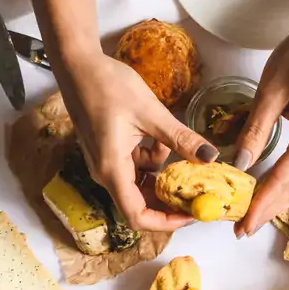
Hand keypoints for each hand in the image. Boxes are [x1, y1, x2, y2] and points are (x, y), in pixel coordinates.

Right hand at [57, 51, 218, 231]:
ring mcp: (108, 166)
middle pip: (141, 205)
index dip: (165, 222)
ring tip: (184, 156)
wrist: (78, 66)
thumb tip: (210, 157)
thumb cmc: (106, 85)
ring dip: (164, 175)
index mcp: (113, 170)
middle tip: (199, 194)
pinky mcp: (111, 155)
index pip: (137, 216)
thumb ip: (180, 138)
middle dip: (170, 202)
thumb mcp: (150, 112)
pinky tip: (160, 138)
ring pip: (141, 185)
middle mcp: (107, 174)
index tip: (191, 215)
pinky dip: (154, 160)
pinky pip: (137, 168)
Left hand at [233, 23, 288, 237]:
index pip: (283, 179)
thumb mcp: (271, 93)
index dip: (260, 203)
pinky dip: (281, 189)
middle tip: (240, 231)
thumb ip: (255, 131)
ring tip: (249, 220)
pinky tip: (265, 197)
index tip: (242, 223)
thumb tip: (239, 165)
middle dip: (266, 211)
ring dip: (274, 204)